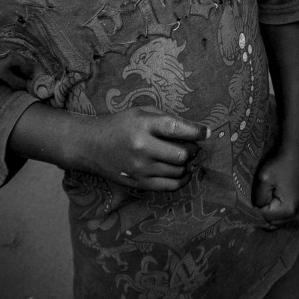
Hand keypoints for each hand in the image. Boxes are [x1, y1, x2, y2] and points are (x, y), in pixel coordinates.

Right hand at [82, 106, 208, 191]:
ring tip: (185, 157)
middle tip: (192, 146)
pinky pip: (168, 186)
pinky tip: (183, 173)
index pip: (176, 129)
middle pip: (181, 154)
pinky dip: (181, 180)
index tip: (207, 133)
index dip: (196, 132)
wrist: (91, 145)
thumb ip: (167, 119)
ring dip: (187, 164)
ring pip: (177, 171)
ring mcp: (139, 168)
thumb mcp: (142, 112)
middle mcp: (141, 148)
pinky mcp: (138, 183)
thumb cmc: (120, 125)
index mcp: (143, 125)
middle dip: (192, 150)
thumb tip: (195, 131)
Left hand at [252, 148, 298, 229]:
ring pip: (277, 221)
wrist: (298, 151)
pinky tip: (276, 195)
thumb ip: (258, 199)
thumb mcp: (263, 180)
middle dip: (263, 209)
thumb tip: (256, 210)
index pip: (263, 217)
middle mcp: (298, 215)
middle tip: (263, 191)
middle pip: (271, 222)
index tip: (258, 191)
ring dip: (270, 210)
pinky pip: (284, 216)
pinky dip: (277, 210)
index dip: (256, 205)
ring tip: (270, 192)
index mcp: (289, 210)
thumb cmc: (280, 164)